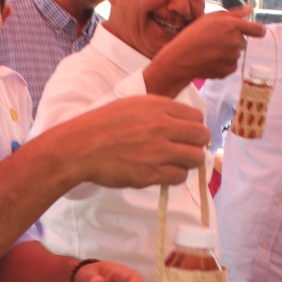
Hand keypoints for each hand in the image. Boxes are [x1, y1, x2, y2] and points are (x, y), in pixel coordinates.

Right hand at [49, 96, 209, 189]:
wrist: (80, 147)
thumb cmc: (101, 125)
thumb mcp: (131, 105)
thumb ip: (157, 110)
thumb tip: (179, 123)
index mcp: (157, 106)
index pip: (196, 117)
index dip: (194, 128)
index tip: (187, 135)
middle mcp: (161, 126)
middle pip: (201, 136)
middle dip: (197, 144)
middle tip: (186, 151)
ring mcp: (158, 150)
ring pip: (195, 158)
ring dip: (188, 162)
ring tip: (174, 163)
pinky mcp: (151, 172)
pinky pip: (179, 176)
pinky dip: (174, 176)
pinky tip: (163, 173)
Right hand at [144, 8, 266, 96]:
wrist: (181, 58)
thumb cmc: (194, 34)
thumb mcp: (211, 18)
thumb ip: (234, 13)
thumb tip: (250, 9)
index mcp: (234, 26)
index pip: (258, 30)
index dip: (258, 31)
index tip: (255, 32)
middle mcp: (236, 42)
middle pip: (242, 41)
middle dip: (233, 40)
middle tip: (214, 41)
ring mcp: (233, 57)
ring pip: (235, 53)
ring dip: (227, 52)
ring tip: (209, 51)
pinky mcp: (229, 70)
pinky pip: (231, 65)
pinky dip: (223, 63)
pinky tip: (210, 60)